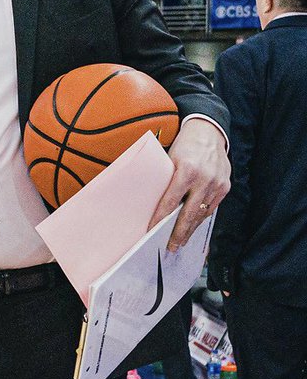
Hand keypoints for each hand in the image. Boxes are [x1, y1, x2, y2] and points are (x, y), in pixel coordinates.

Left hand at [149, 119, 230, 251]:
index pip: (171, 201)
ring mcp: (217, 184)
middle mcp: (204, 179)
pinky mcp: (225, 187)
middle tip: (170, 247)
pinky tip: (193, 226)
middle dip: (178, 233)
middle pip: (188, 214)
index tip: (152, 231)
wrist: (209, 131)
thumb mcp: (170, 158)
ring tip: (181, 241)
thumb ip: (166, 179)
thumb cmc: (185, 145)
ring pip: (201, 214)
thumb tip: (155, 202)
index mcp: (187, 170)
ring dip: (191, 229)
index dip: (160, 218)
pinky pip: (211, 208)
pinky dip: (201, 218)